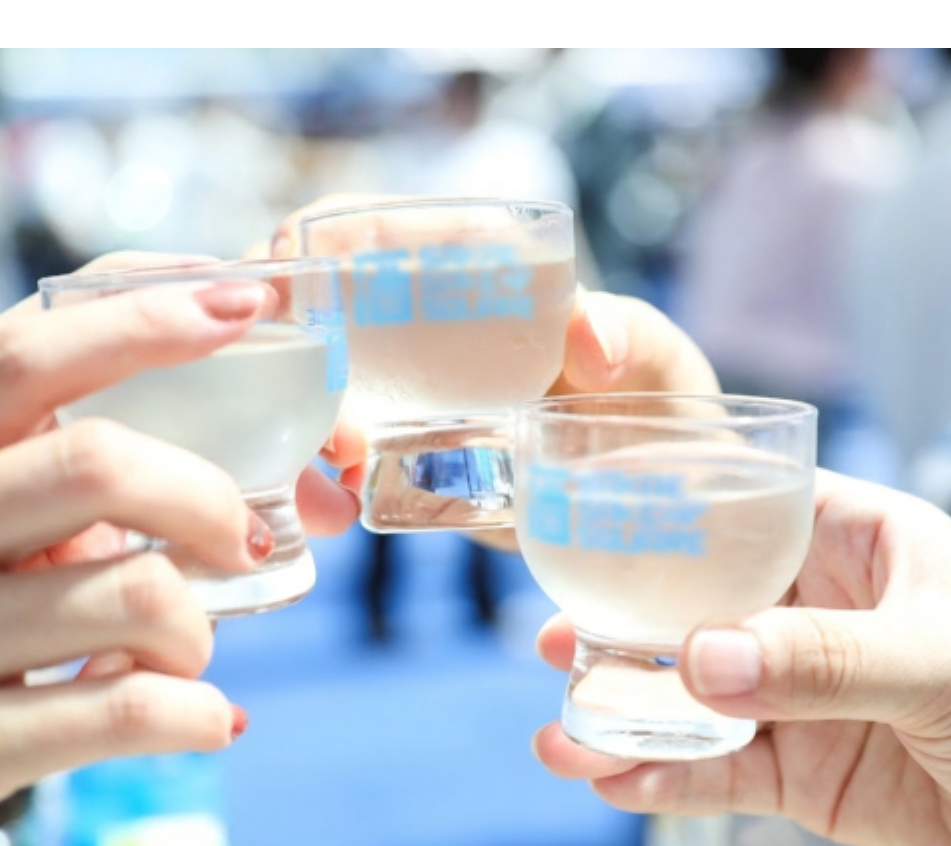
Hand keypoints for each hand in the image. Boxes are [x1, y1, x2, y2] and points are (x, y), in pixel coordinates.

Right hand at [0, 252, 357, 845]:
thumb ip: (6, 467)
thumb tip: (175, 468)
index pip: (25, 356)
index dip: (145, 318)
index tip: (238, 300)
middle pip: (95, 463)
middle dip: (206, 495)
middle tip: (242, 537)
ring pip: (130, 593)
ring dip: (197, 624)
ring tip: (190, 646)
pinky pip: (123, 712)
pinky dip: (197, 712)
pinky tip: (204, 716)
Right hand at [258, 194, 719, 548]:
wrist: (664, 503)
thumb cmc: (660, 405)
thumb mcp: (656, 361)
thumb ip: (630, 335)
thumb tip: (592, 345)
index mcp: (470, 276)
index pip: (364, 231)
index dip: (307, 242)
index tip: (286, 275)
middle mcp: (422, 332)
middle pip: (312, 314)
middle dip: (287, 354)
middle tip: (339, 431)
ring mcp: (404, 400)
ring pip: (307, 392)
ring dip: (297, 428)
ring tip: (336, 484)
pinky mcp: (404, 466)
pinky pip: (334, 461)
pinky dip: (316, 481)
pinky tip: (337, 509)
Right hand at [533, 469, 950, 845]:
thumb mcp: (948, 658)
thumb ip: (827, 657)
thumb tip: (701, 658)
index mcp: (855, 544)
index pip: (743, 504)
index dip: (667, 506)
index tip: (587, 512)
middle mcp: (815, 611)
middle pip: (696, 606)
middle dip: (620, 623)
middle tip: (551, 637)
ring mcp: (800, 694)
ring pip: (692, 696)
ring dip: (624, 712)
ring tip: (565, 731)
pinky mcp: (800, 770)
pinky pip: (717, 770)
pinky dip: (662, 776)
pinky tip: (615, 777)